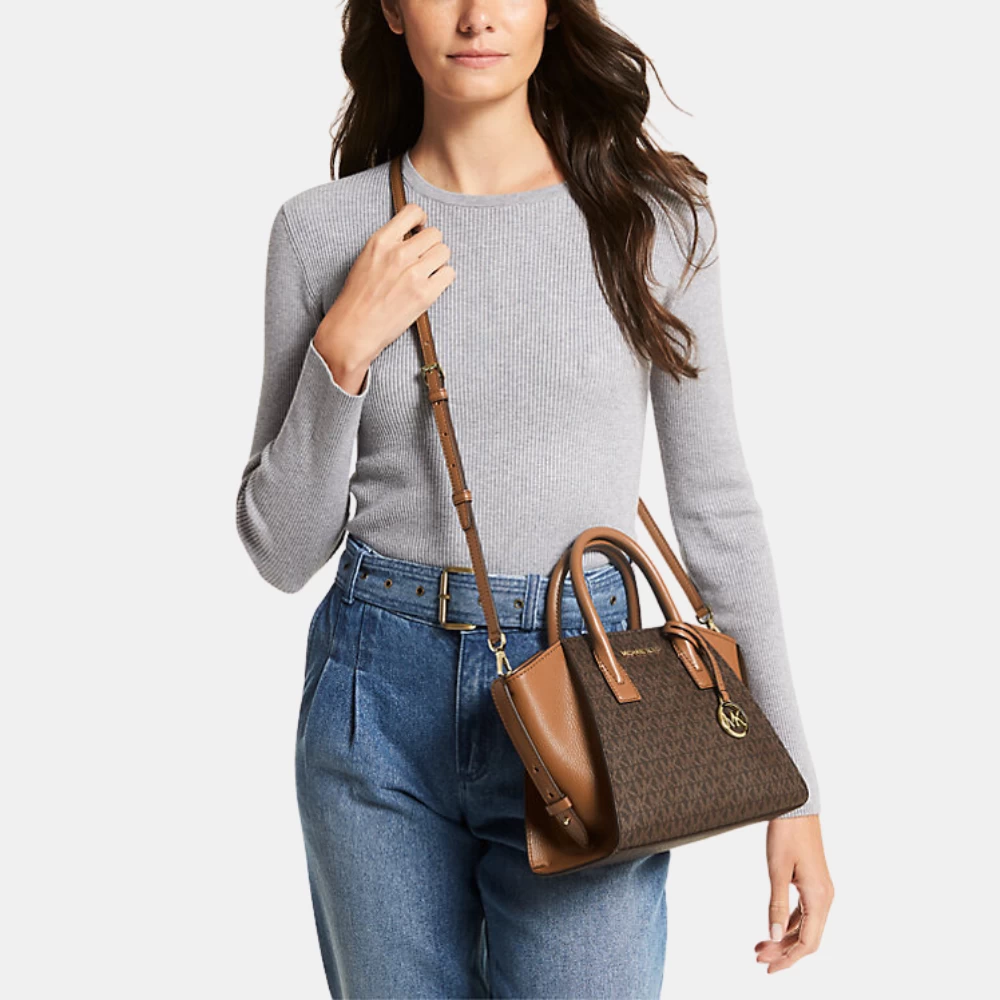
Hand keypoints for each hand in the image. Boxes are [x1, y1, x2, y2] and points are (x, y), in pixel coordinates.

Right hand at [313, 200, 455, 391]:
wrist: (354, 329)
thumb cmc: (357, 298)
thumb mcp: (366, 259)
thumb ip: (388, 244)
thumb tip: (413, 235)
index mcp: (381, 241)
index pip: (413, 212)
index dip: (421, 220)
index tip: (419, 230)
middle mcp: (399, 254)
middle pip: (435, 233)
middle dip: (431, 245)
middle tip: (423, 259)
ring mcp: (413, 274)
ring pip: (444, 251)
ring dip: (439, 261)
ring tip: (426, 273)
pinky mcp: (425, 294)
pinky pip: (449, 273)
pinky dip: (443, 278)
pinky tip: (431, 285)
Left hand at [754, 814, 833, 972]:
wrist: (797, 805)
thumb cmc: (787, 833)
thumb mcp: (777, 870)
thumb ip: (776, 904)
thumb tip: (772, 935)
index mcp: (819, 897)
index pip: (807, 942)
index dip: (788, 959)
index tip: (768, 968)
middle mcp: (825, 897)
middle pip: (807, 938)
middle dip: (784, 951)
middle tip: (758, 958)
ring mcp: (821, 890)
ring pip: (806, 926)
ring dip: (784, 938)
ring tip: (760, 946)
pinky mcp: (814, 882)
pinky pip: (805, 912)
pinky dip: (789, 923)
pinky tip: (773, 926)